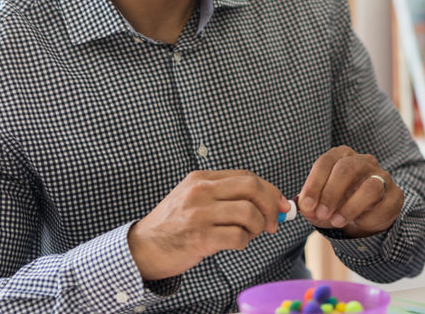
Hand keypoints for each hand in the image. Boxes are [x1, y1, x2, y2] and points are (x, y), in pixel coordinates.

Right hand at [128, 170, 286, 279]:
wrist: (142, 247)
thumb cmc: (174, 224)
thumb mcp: (194, 198)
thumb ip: (226, 195)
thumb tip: (270, 202)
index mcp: (202, 178)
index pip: (247, 176)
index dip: (270, 190)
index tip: (281, 204)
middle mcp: (201, 191)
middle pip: (252, 188)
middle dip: (271, 206)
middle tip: (274, 222)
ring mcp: (199, 214)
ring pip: (249, 213)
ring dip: (258, 227)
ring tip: (250, 234)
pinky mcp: (199, 237)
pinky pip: (237, 237)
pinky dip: (244, 242)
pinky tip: (236, 243)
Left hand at [297, 145, 403, 236]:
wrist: (363, 219)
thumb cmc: (337, 205)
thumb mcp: (318, 205)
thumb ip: (309, 205)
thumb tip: (303, 208)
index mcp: (341, 156)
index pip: (326, 162)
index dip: (314, 184)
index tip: (306, 206)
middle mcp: (363, 161)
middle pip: (346, 169)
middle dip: (331, 194)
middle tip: (321, 214)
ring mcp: (382, 176)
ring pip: (369, 187)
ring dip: (350, 207)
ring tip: (337, 222)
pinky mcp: (395, 194)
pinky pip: (384, 205)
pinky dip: (368, 218)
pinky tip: (359, 223)